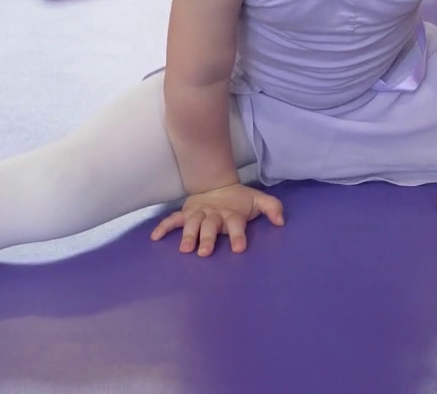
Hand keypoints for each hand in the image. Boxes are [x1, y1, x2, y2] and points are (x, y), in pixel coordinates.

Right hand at [151, 183, 284, 255]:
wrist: (216, 184)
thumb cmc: (239, 200)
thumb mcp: (258, 201)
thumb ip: (272, 208)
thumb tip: (281, 221)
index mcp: (232, 213)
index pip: (236, 224)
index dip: (238, 236)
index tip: (238, 249)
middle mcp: (214, 214)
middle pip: (210, 226)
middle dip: (208, 238)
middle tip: (204, 252)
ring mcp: (199, 213)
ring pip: (192, 223)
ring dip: (188, 235)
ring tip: (185, 249)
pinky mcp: (186, 213)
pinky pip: (173, 220)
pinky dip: (164, 227)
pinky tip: (155, 238)